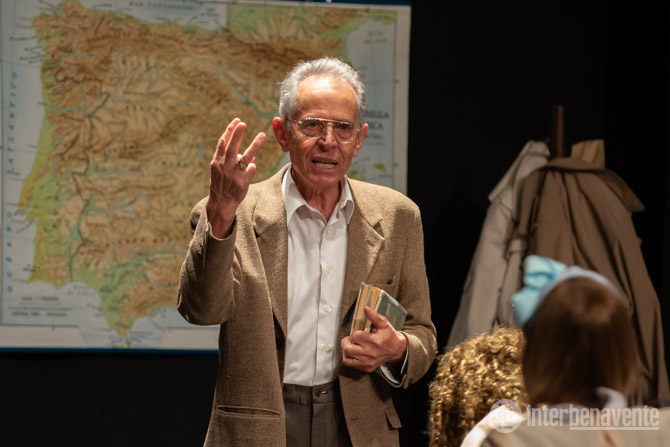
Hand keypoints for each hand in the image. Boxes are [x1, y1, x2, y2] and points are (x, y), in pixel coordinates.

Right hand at [206, 118, 265, 237]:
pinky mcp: (242, 182)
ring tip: (262, 134)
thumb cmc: (222, 185)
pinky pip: (251, 169)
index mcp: (217, 162)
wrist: (221, 203)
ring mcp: (233, 174)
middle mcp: (224, 166)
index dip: (230, 131)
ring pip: (245, 157)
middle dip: (236, 134)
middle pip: (231, 147)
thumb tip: (250, 157)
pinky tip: (251, 167)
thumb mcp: (221, 171)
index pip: (223, 143)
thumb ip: (232, 162)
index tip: (237, 121)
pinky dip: (252, 166)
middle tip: (243, 123)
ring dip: (254, 145)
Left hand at [341, 306, 407, 372]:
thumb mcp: (384, 324)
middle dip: (346, 341)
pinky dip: (348, 357)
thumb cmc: (389, 335)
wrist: (396, 350)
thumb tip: (365, 308)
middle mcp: (371, 353)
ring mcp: (368, 362)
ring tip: (351, 345)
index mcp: (375, 341)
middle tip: (351, 339)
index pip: (356, 336)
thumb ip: (374, 316)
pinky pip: (350, 364)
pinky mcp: (366, 368)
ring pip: (347, 357)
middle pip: (348, 348)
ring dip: (346, 350)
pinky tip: (353, 352)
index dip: (356, 332)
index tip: (361, 332)